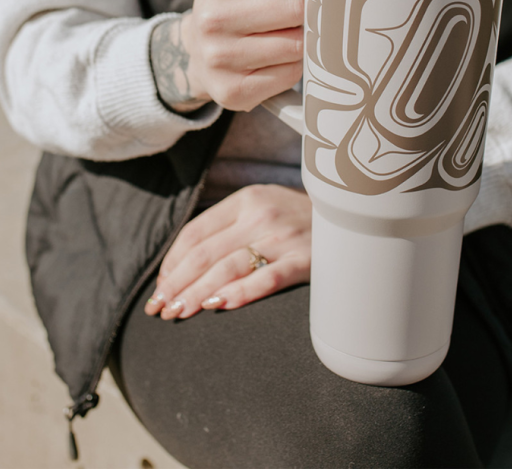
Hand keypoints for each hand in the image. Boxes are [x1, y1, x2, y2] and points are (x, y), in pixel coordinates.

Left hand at [144, 184, 311, 318]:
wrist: (352, 216)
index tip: (160, 287)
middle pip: (206, 253)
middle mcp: (262, 215)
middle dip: (177, 283)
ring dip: (197, 293)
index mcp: (247, 199)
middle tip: (159, 309)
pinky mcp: (305, 260)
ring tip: (178, 313)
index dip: (172, 262)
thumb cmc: (298, 217)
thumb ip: (229, 227)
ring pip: (229, 267)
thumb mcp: (263, 206)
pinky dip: (241, 293)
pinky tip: (219, 306)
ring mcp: (284, 238)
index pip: (196, 232)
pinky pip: (267, 279)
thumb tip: (184, 265)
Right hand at [149, 0, 307, 112]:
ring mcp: (220, 60)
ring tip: (292, 34)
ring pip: (296, 46)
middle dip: (308, 10)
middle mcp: (212, 19)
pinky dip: (296, 68)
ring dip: (305, 40)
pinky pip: (290, 76)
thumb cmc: (235, 3)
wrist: (198, 53)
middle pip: (294, 10)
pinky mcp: (233, 93)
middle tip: (303, 11)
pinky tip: (283, 59)